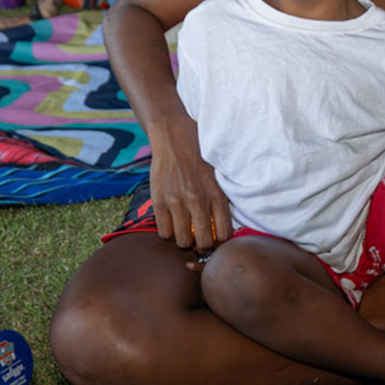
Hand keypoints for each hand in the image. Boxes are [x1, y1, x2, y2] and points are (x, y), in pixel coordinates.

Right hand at [149, 118, 230, 252]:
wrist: (175, 137)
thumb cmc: (202, 156)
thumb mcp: (220, 176)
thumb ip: (222, 199)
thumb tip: (226, 227)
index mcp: (217, 194)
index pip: (224, 234)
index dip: (221, 242)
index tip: (218, 239)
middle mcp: (197, 200)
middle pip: (203, 243)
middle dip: (204, 247)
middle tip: (202, 242)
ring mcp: (176, 201)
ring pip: (182, 241)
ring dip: (185, 241)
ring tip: (187, 233)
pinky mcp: (158, 201)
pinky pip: (163, 232)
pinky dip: (169, 233)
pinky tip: (173, 225)